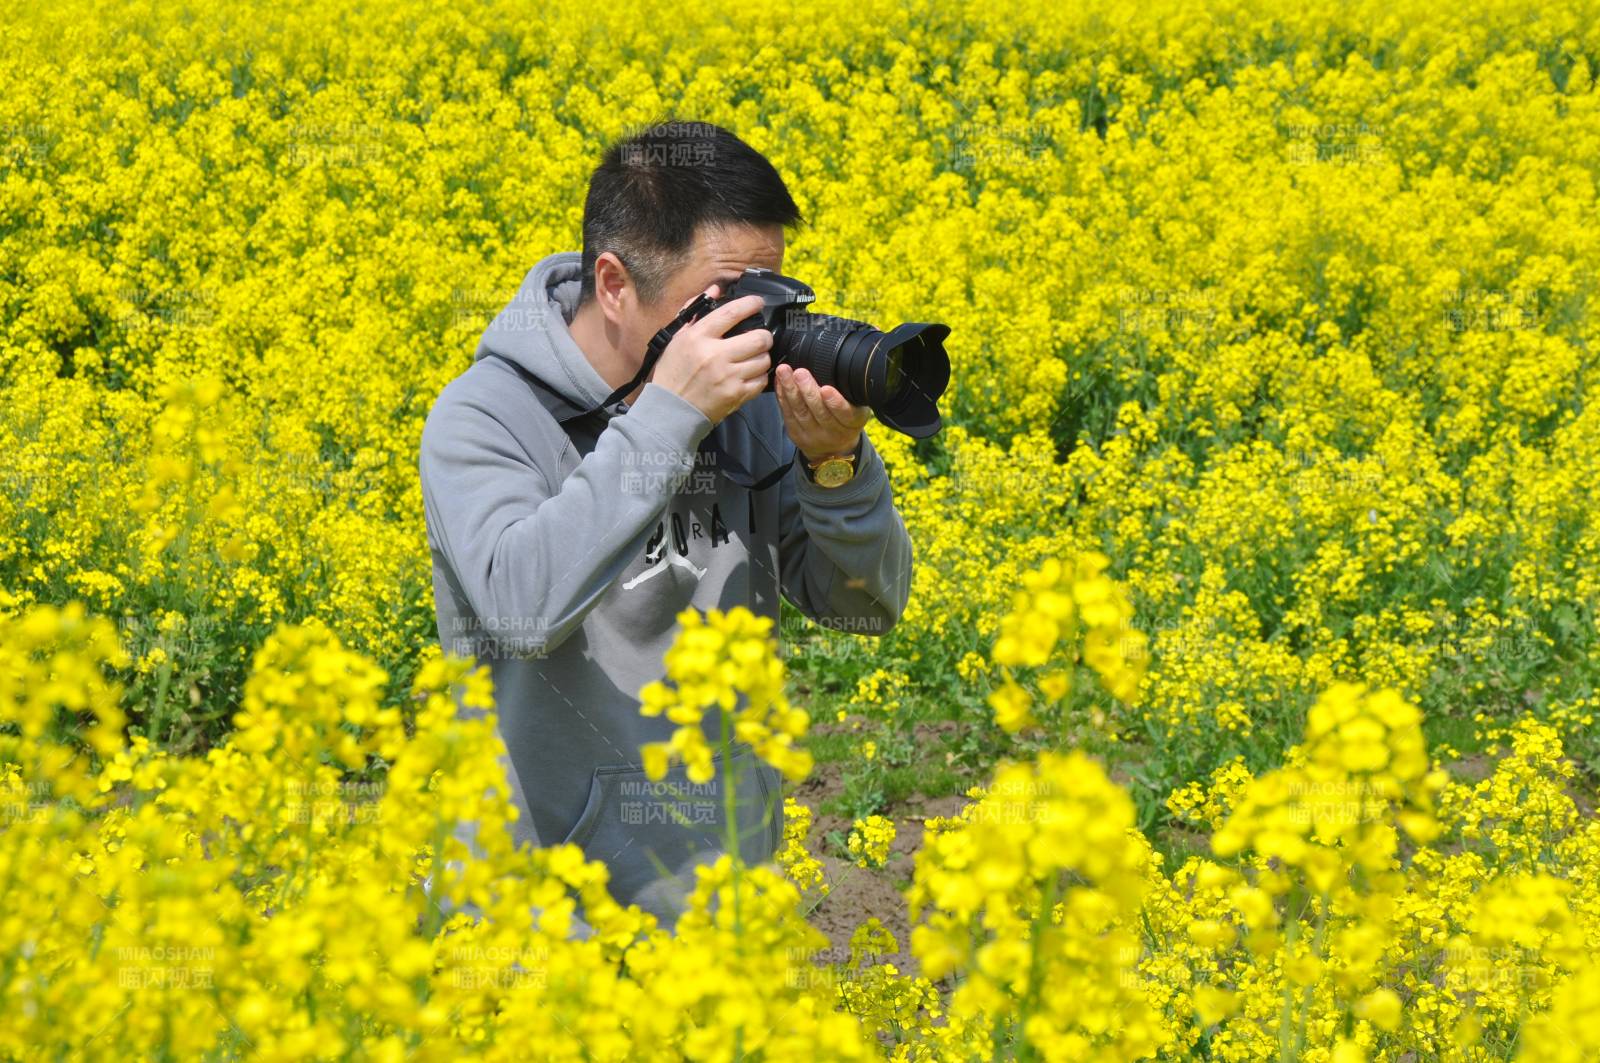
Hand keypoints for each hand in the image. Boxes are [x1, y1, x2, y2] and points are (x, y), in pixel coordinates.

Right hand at [650, 284, 773, 424]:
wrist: (671, 409)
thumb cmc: (673, 372)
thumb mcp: (677, 338)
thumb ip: (696, 312)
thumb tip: (715, 290)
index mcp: (698, 337)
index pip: (732, 313)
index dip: (750, 304)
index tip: (758, 303)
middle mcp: (715, 355)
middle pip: (758, 338)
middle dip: (764, 336)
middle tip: (760, 337)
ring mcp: (727, 377)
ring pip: (763, 360)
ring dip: (762, 357)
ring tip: (752, 358)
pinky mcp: (736, 395)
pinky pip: (761, 381)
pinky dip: (759, 376)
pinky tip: (749, 374)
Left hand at [775, 364, 870, 462]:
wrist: (834, 448)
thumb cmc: (846, 419)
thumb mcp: (858, 408)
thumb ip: (851, 393)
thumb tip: (838, 365)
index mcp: (852, 423)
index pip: (845, 414)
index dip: (835, 402)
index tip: (827, 389)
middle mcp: (833, 433)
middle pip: (819, 412)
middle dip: (808, 391)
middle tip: (800, 373)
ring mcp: (813, 436)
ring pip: (801, 412)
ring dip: (791, 390)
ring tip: (785, 372)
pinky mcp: (797, 435)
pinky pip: (788, 415)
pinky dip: (782, 397)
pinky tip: (779, 382)